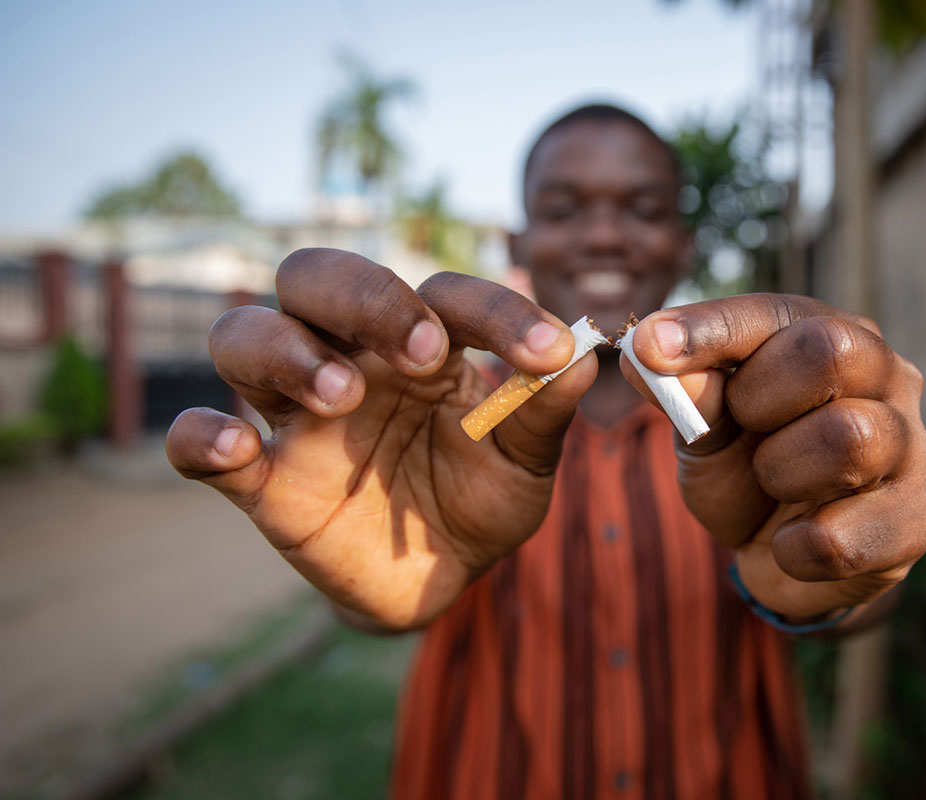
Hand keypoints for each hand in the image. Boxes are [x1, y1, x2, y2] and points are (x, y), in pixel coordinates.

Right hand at [166, 249, 594, 629]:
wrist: (437, 577)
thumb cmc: (479, 499)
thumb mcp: (523, 462)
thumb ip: (544, 413)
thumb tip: (584, 357)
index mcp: (419, 343)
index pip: (441, 294)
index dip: (493, 311)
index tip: (545, 351)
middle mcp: (350, 359)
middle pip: (314, 277)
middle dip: (364, 297)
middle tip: (422, 353)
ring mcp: (297, 415)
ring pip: (243, 337)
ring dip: (285, 350)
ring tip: (342, 394)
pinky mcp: (262, 479)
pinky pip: (197, 443)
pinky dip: (202, 435)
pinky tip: (239, 446)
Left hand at [622, 294, 925, 626]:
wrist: (785, 559)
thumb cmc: (749, 474)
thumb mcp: (706, 433)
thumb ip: (688, 396)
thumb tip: (646, 352)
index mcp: (832, 335)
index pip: (776, 314)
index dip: (710, 328)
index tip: (648, 346)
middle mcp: (886, 376)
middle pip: (831, 352)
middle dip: (760, 397)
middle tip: (744, 427)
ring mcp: (911, 446)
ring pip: (849, 438)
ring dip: (781, 473)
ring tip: (774, 487)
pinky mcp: (916, 519)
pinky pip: (841, 536)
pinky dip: (794, 547)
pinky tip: (793, 542)